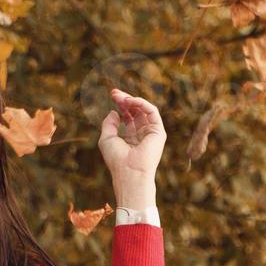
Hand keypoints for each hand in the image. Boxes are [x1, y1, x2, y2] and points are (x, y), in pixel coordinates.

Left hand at [98, 87, 164, 201]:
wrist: (129, 172)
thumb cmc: (117, 160)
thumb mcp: (106, 138)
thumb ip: (109, 124)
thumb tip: (114, 111)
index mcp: (132, 138)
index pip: (128, 116)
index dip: (121, 105)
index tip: (112, 95)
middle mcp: (143, 134)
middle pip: (136, 111)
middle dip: (125, 100)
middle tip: (114, 93)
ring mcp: (151, 133)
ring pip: (144, 109)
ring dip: (131, 100)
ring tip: (119, 97)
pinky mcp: (158, 132)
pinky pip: (152, 111)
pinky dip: (141, 103)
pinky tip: (129, 101)